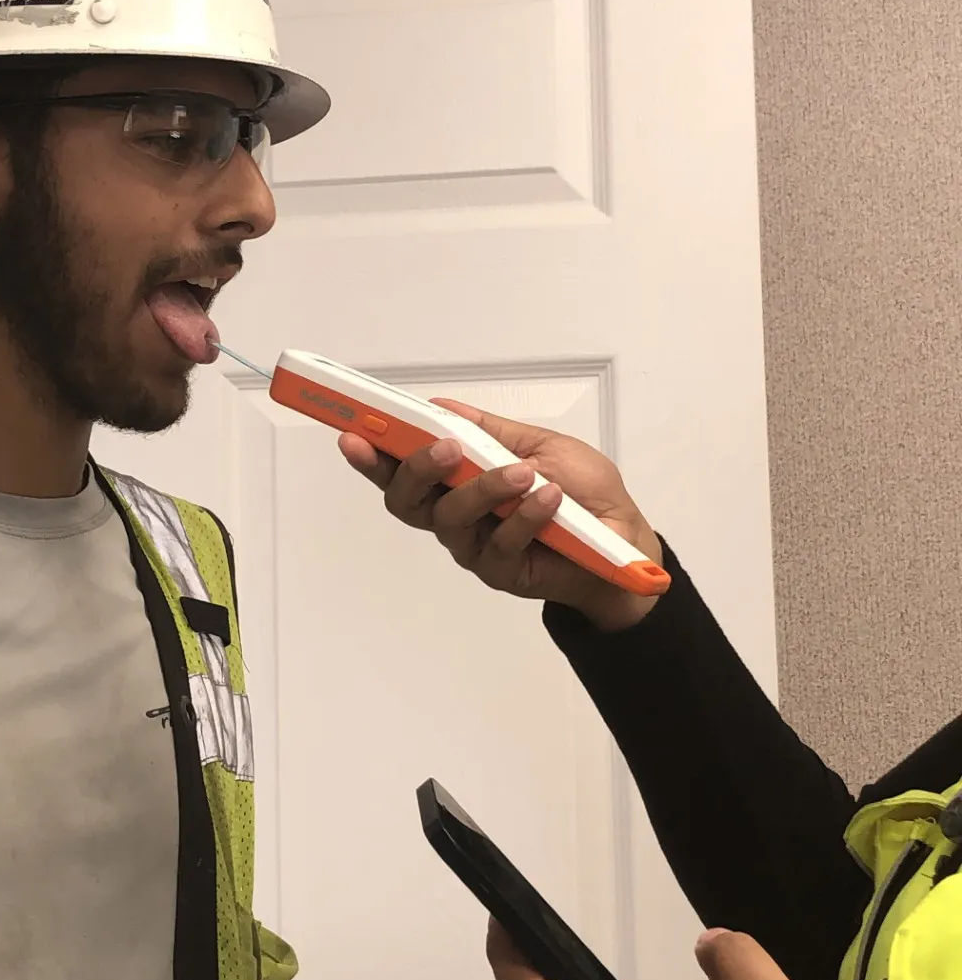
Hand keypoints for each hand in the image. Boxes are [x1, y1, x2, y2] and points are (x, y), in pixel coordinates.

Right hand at [339, 405, 662, 630]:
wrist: (626, 538)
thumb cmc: (582, 490)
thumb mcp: (538, 444)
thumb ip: (488, 430)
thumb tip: (437, 406)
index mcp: (455, 480)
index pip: (400, 468)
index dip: (372, 454)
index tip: (353, 432)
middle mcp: (455, 515)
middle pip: (406, 501)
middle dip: (416, 470)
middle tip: (445, 449)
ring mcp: (474, 547)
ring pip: (450, 520)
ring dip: (483, 490)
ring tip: (522, 473)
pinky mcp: (500, 573)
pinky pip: (498, 545)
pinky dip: (523, 516)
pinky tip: (549, 498)